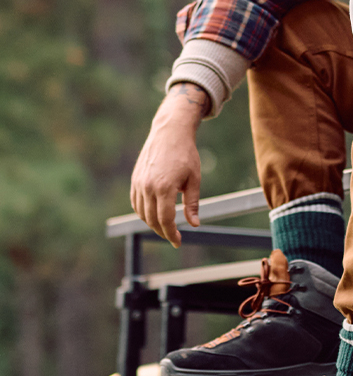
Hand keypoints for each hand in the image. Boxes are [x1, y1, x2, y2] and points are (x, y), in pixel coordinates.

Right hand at [130, 84, 207, 246]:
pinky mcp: (134, 180)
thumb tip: (194, 224)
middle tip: (174, 237)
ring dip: (152, 224)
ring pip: (142, 213)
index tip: (178, 242)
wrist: (169, 133)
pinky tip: (153, 215)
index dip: (171, 234)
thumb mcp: (194, 179)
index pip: (165, 220)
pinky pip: (136, 203)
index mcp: (164, 188)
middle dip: (163, 231)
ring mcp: (138, 184)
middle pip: (152, 220)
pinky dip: (143, 213)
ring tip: (166, 227)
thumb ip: (192, 204)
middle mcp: (148, 187)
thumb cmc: (186, 155)